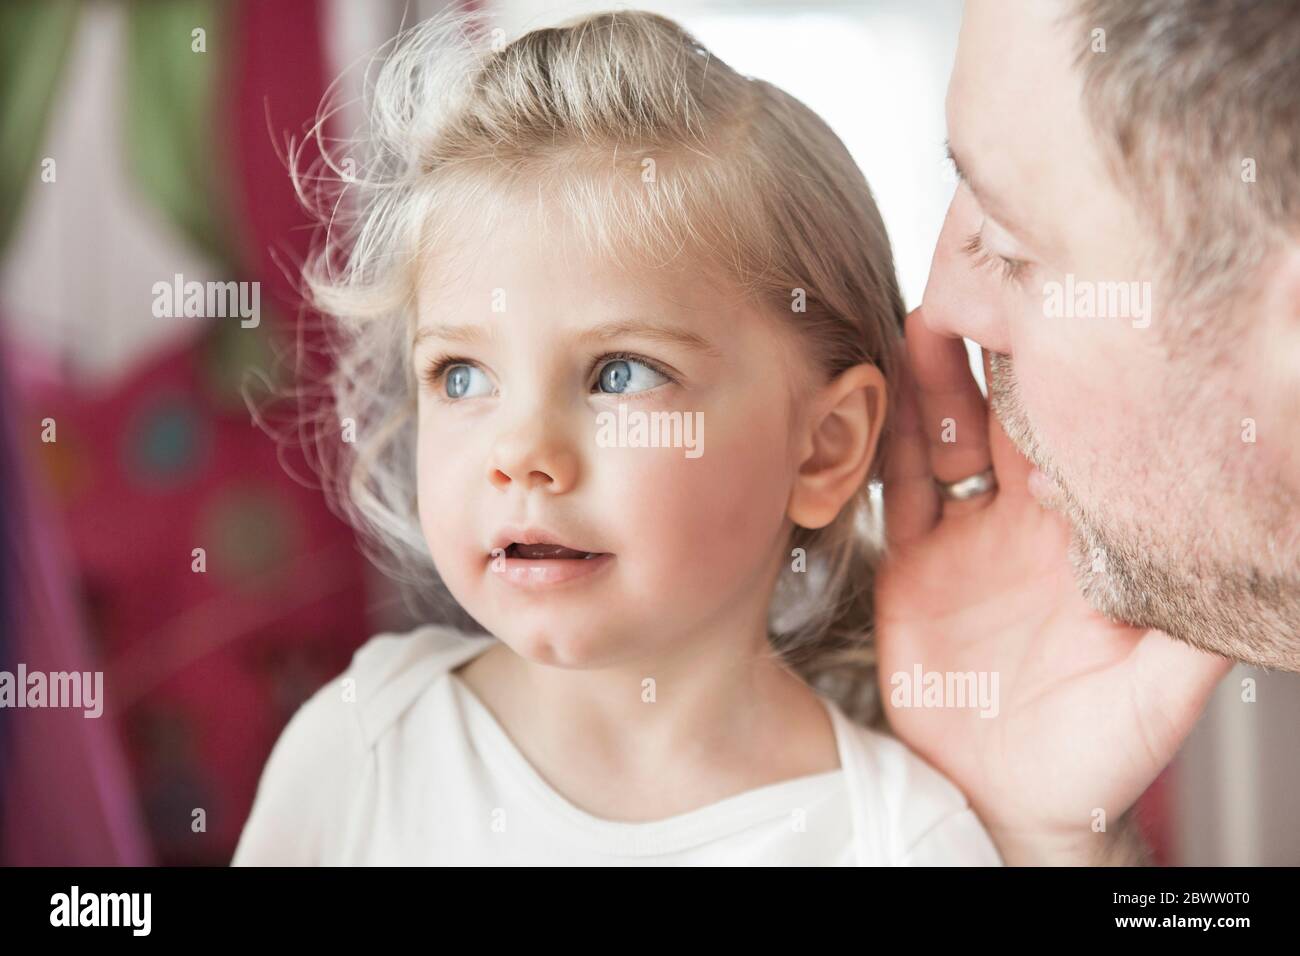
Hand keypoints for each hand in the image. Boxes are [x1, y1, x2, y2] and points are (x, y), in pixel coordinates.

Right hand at [873, 307, 1231, 864]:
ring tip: (930, 318)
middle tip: (990, 283)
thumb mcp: (1159, 691)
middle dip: (1004, 348)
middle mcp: (1032, 523)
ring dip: (940, 379)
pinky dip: (891, 441)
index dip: (1072, 375)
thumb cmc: (1095, 753)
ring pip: (953, 435)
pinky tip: (884, 395)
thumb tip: (1236, 553)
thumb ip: (1188, 624)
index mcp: (1092, 537)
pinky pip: (902, 489)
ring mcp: (971, 536)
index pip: (1083, 434)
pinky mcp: (917, 561)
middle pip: (1014, 413)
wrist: (1006, 794)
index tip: (1065, 312)